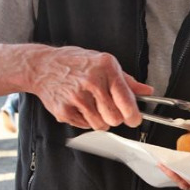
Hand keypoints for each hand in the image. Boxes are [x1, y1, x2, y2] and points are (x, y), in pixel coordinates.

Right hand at [28, 46, 153, 130]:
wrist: (42, 66)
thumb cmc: (74, 63)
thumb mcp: (103, 63)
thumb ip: (126, 80)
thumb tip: (146, 91)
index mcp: (106, 68)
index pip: (126, 101)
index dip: (133, 115)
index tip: (134, 119)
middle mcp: (92, 82)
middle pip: (116, 118)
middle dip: (116, 118)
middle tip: (109, 109)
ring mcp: (77, 97)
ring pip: (101, 125)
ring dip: (100, 120)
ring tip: (92, 106)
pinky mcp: (64, 110)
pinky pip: (85, 126)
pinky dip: (85, 121)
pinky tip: (79, 107)